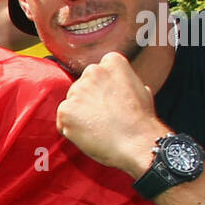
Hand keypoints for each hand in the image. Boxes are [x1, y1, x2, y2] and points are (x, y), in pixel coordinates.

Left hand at [56, 52, 166, 176]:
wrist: (136, 142)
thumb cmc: (141, 121)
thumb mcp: (142, 91)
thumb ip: (125, 83)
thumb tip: (123, 85)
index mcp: (112, 62)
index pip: (98, 72)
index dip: (103, 90)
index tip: (111, 101)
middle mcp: (92, 71)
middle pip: (82, 86)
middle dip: (88, 101)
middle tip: (104, 118)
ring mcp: (77, 90)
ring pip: (72, 103)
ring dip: (79, 115)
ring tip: (98, 128)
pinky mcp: (65, 109)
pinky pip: (63, 120)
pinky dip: (70, 129)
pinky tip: (88, 134)